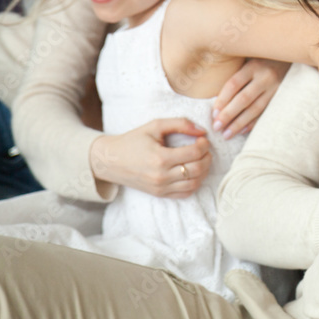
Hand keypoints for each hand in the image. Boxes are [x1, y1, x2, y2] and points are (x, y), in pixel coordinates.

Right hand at [89, 118, 211, 197]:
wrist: (110, 160)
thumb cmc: (133, 141)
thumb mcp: (154, 126)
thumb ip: (179, 124)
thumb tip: (202, 130)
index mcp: (160, 158)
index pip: (194, 154)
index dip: (204, 145)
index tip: (203, 139)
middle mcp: (161, 176)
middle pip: (197, 169)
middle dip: (207, 157)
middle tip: (205, 149)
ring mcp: (161, 188)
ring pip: (194, 183)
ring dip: (204, 171)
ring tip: (201, 159)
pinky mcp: (160, 194)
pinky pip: (185, 193)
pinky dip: (195, 183)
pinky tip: (193, 172)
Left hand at [212, 59, 289, 138]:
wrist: (293, 55)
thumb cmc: (265, 57)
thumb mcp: (250, 57)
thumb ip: (236, 69)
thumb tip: (213, 91)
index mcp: (253, 65)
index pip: (233, 84)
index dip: (222, 100)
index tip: (213, 113)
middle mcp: (265, 77)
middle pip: (243, 99)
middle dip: (228, 115)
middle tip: (216, 127)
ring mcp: (276, 88)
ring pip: (255, 109)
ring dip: (239, 123)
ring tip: (227, 134)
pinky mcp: (282, 96)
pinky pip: (266, 113)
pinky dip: (253, 123)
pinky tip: (242, 131)